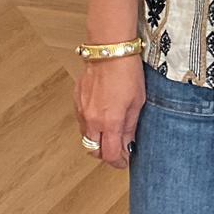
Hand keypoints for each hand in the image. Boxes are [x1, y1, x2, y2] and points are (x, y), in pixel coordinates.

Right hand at [74, 54, 144, 168]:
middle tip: (117, 150)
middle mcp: (92, 120)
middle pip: (94, 150)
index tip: (124, 162)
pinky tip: (101, 116)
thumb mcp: (137, 101)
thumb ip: (130, 126)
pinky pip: (82, 121)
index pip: (109, 155)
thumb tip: (128, 145)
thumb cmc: (127, 72)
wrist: (108, 50)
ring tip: (110, 132)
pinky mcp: (76, 100)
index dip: (117, 163)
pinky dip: (90, 125)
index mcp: (110, 122)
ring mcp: (81, 111)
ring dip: (97, 140)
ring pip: (86, 137)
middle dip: (105, 154)